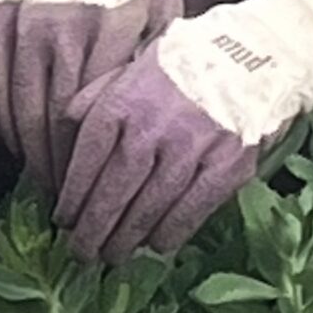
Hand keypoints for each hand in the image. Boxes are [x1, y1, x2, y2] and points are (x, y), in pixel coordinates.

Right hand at [0, 0, 178, 192]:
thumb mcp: (163, 6)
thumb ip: (157, 62)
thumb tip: (164, 127)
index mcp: (113, 25)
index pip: (98, 113)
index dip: (97, 162)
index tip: (103, 197)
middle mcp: (64, 24)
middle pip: (56, 119)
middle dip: (62, 172)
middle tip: (72, 211)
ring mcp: (24, 20)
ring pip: (21, 107)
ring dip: (32, 155)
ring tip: (48, 188)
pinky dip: (8, 121)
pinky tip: (22, 147)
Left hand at [54, 0, 312, 262]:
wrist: (250, 56)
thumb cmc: (181, 67)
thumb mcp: (128, 70)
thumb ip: (92, 100)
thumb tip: (61, 136)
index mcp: (123, 102)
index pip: (87, 160)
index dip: (72, 197)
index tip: (63, 219)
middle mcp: (153, 126)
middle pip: (113, 191)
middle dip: (93, 230)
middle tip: (80, 253)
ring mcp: (192, 147)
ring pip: (149, 207)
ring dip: (126, 238)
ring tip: (111, 256)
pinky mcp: (226, 164)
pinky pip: (191, 209)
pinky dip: (170, 232)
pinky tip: (156, 245)